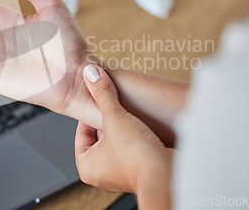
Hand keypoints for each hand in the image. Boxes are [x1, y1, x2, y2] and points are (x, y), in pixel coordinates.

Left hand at [75, 64, 171, 208]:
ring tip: (129, 114)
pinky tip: (143, 126)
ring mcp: (122, 174)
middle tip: (114, 105)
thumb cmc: (136, 158)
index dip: (89, 113)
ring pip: (118, 143)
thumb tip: (91, 74)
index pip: (81, 133)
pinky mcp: (140, 171)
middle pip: (100, 137)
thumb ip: (102, 94)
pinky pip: (133, 149)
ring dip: (124, 128)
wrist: (167, 175)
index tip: (97, 100)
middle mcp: (102, 174)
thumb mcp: (114, 117)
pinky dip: (137, 138)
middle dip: (108, 120)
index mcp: (87, 166)